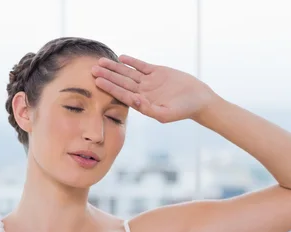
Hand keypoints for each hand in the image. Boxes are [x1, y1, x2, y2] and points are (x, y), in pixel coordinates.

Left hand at [91, 54, 218, 123]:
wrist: (197, 99)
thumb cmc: (182, 111)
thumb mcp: (166, 114)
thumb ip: (149, 109)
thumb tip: (135, 101)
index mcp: (142, 103)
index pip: (122, 94)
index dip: (110, 87)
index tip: (98, 82)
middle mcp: (143, 93)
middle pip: (121, 82)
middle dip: (107, 76)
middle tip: (93, 69)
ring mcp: (149, 82)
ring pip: (128, 73)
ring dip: (115, 68)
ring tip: (102, 61)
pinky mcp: (156, 72)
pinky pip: (141, 66)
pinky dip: (132, 62)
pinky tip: (121, 58)